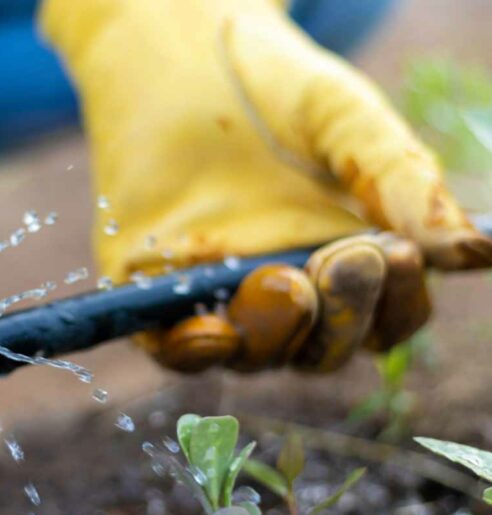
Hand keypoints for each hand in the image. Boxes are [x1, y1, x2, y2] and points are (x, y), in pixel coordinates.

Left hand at [40, 0, 491, 371]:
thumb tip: (473, 253)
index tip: (393, 254)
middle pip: (321, 347)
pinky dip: (192, 350)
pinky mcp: (156, 284)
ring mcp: (219, 292)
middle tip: (345, 260)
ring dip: (277, 333)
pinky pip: (171, 344)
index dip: (393, 304)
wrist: (185, 60)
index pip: (381, 318)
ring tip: (288, 282)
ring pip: (255, 351)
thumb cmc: (276, 91)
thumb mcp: (347, 123)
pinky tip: (212, 333)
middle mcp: (286, 289)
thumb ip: (400, 182)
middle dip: (340, 317)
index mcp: (343, 261)